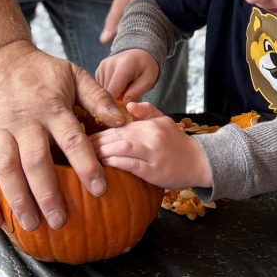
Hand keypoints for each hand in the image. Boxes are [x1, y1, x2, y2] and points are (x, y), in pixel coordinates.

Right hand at [0, 42, 128, 232]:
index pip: (71, 139)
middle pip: (35, 160)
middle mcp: (24, 120)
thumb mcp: (74, 75)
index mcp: (51, 106)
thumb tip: (122, 122)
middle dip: (48, 193)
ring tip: (33, 225)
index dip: (86, 165)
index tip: (100, 189)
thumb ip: (98, 97)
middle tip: (61, 220)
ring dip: (18, 200)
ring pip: (6, 169)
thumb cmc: (42, 72)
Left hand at [90, 101, 212, 189]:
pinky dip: (115, 164)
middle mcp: (149, 136)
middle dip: (95, 142)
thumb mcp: (163, 120)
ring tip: (86, 157)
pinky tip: (104, 166)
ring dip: (101, 153)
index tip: (83, 135)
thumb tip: (128, 104)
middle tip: (77, 148)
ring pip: (120, 149)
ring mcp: (152, 154)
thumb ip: (146, 110)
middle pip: (116, 136)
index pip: (117, 125)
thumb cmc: (177, 142)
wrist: (199, 162)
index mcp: (149, 124)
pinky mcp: (154, 172)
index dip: (99, 131)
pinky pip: (130, 166)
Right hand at [96, 49, 158, 101]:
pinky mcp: (98, 70)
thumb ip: (136, 92)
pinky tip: (118, 88)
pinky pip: (100, 88)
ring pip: (102, 92)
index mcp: (124, 66)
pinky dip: (108, 91)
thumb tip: (124, 105)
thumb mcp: (148, 80)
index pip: (113, 92)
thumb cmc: (146, 67)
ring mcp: (102, 67)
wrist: (139, 52)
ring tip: (123, 92)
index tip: (123, 112)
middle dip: (115, 101)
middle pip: (106, 93)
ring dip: (111, 96)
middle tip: (126, 101)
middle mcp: (109, 64)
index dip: (117, 105)